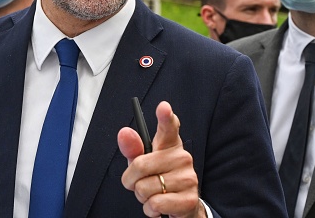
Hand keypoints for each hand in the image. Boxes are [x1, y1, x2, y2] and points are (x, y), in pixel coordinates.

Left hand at [118, 101, 205, 217]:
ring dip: (142, 197)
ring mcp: (188, 177)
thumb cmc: (157, 178)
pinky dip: (150, 209)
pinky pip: (155, 204)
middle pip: (140, 165)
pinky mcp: (189, 198)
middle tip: (141, 182)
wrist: (179, 205)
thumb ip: (132, 148)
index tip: (163, 107)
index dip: (166, 116)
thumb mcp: (141, 162)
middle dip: (132, 180)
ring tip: (154, 194)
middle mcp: (182, 156)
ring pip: (145, 188)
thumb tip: (124, 133)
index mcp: (169, 143)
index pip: (169, 126)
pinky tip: (160, 205)